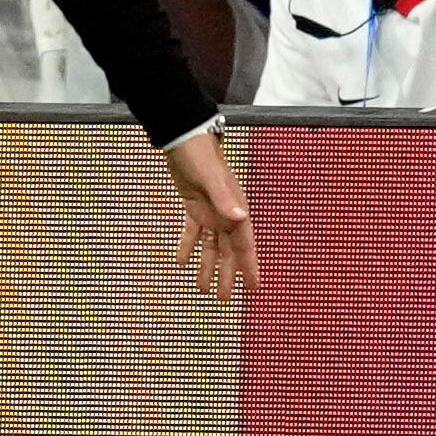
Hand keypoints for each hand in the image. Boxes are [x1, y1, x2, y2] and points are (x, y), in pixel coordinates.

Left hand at [164, 130, 256, 302]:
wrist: (183, 136)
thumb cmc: (200, 154)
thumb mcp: (211, 177)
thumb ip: (224, 198)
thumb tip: (240, 219)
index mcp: (236, 208)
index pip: (245, 245)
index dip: (250, 267)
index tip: (254, 288)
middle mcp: (227, 213)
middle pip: (228, 251)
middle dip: (228, 275)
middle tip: (223, 299)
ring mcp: (211, 210)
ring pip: (211, 245)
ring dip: (208, 266)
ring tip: (203, 289)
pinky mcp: (194, 205)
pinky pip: (192, 231)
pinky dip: (187, 246)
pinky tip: (180, 262)